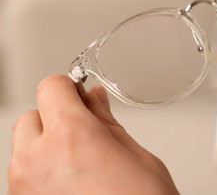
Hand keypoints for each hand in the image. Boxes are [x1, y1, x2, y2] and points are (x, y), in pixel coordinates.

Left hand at [8, 75, 178, 194]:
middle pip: (31, 115)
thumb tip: (94, 101)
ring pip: (24, 146)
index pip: (51, 87)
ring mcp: (23, 189)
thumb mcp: (138, 157)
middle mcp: (37, 162)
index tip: (80, 94)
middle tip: (84, 132)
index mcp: (72, 138)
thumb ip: (108, 124)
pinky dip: (42, 171)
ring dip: (47, 145)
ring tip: (80, 165)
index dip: (69, 87)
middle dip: (56, 117)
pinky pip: (23, 174)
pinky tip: (71, 184)